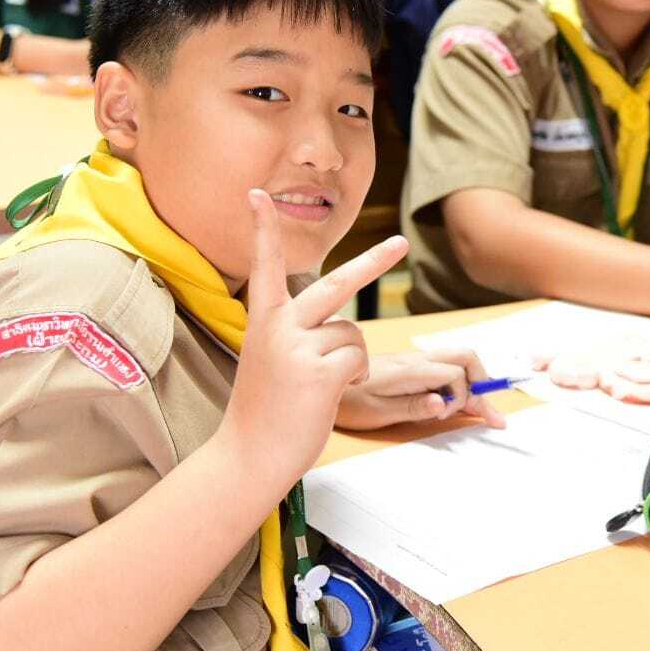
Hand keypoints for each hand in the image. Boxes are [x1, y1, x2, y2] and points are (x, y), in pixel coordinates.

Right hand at [224, 190, 407, 489]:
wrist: (248, 455)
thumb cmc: (265, 411)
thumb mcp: (273, 360)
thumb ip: (300, 335)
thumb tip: (342, 328)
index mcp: (263, 320)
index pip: (265, 265)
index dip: (263, 229)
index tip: (259, 195)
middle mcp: (278, 326)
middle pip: (336, 283)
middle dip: (374, 261)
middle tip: (401, 243)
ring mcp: (298, 347)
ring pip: (353, 333)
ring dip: (352, 359)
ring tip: (323, 385)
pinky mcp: (319, 372)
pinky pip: (358, 359)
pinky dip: (354, 376)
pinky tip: (332, 393)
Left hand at [337, 350, 507, 430]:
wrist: (318, 382)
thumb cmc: (345, 401)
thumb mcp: (376, 412)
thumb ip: (411, 407)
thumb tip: (442, 404)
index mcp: (408, 369)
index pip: (453, 373)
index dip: (461, 396)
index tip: (448, 416)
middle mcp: (416, 360)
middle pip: (465, 358)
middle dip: (483, 383)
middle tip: (490, 415)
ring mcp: (414, 362)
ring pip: (457, 363)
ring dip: (475, 385)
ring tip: (485, 413)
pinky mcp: (410, 369)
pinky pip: (444, 370)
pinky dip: (460, 386)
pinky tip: (464, 405)